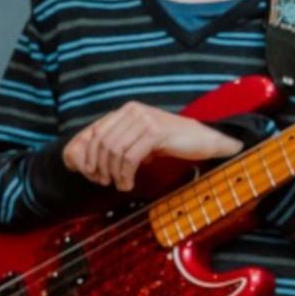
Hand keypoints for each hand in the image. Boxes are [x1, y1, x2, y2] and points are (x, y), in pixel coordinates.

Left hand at [61, 100, 242, 191]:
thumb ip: (120, 141)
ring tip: (120, 185)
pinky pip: (130, 158)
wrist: (204, 139)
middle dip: (99, 166)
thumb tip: (93, 160)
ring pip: (115, 151)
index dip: (89, 154)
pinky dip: (125, 174)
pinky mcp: (155, 133)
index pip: (96, 132)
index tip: (91, 172)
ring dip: (114, 173)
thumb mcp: (141, 137)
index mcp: (127, 110)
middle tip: (104, 182)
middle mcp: (133, 111)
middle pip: (103, 142)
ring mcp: (145, 120)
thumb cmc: (171, 141)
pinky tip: (128, 184)